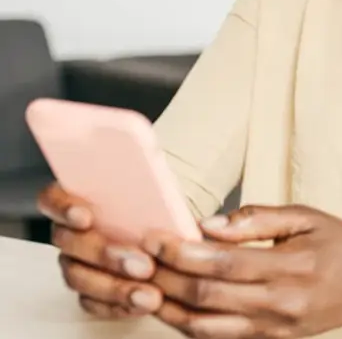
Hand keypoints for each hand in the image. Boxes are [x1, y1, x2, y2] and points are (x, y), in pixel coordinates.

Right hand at [37, 182, 162, 318]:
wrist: (167, 227)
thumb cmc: (154, 199)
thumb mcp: (152, 180)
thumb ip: (146, 171)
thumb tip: (154, 155)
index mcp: (78, 198)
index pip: (52, 198)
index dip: (63, 207)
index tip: (86, 216)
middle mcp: (70, 232)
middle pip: (71, 244)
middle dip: (106, 255)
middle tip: (143, 263)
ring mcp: (76, 263)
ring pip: (80, 277)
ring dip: (115, 286)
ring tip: (149, 293)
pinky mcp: (88, 290)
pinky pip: (93, 303)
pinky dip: (117, 305)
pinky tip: (142, 303)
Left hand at [144, 204, 341, 338]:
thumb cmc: (338, 243)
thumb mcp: (306, 217)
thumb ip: (258, 219)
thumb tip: (209, 224)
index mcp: (291, 267)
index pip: (223, 264)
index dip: (183, 252)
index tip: (154, 236)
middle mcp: (279, 306)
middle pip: (207, 299)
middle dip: (165, 278)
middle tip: (136, 258)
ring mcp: (272, 331)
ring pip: (204, 327)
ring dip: (167, 307)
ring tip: (141, 284)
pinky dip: (187, 324)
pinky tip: (169, 305)